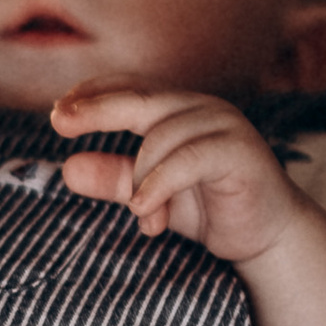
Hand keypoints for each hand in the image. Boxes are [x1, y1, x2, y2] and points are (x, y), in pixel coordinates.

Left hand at [52, 91, 309, 265]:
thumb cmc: (209, 208)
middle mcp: (200, 109)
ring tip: (142, 216)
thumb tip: (67, 170)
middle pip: (139, 100)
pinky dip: (159, 185)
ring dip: (140, 182)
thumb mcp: (150, 194)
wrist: (267, 237)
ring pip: (160, 139)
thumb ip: (113, 179)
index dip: (93, 94)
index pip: (128, 88)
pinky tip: (144, 211)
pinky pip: (187, 160)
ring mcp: (223, 126)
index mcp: (177, 110)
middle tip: (60, 121)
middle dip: (97, 108)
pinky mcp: (240, 152)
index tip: (59, 112)